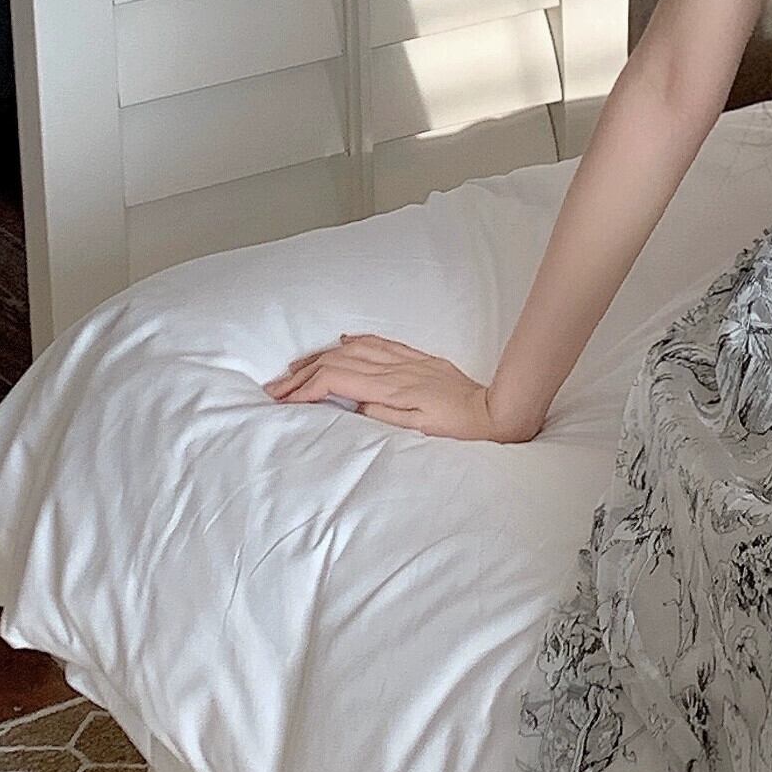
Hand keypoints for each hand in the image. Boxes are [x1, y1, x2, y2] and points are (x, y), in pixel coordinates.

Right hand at [261, 332, 528, 441]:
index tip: (283, 399)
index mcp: (391, 388)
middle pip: (337, 361)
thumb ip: (383, 415)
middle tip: (277, 386)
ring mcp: (406, 361)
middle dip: (303, 373)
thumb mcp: (419, 431)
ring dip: (322, 355)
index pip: (336, 380)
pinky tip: (344, 340)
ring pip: (354, 348)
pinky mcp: (417, 359)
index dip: (305, 388)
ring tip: (298, 367)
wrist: (494, 410)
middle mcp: (395, 369)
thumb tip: (352, 405)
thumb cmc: (458, 428)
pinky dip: (356, 340)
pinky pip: (380, 342)